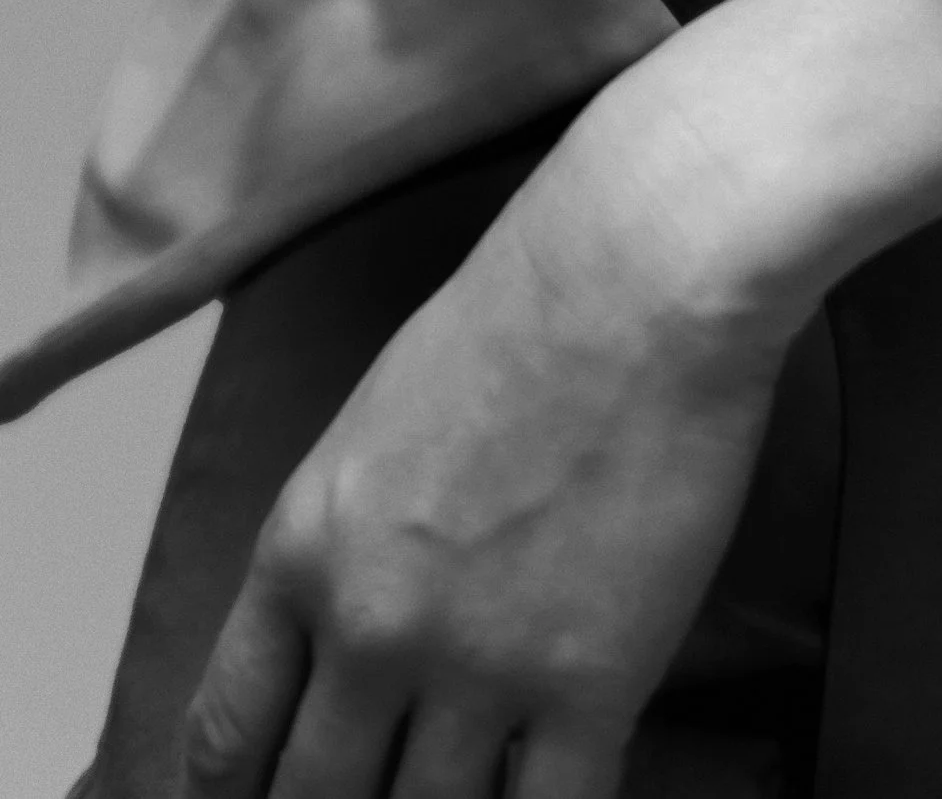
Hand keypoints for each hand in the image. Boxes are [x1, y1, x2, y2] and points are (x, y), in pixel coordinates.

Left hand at [176, 98, 789, 798]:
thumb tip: (355, 629)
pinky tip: (556, 785)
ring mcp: (479, 667)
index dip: (240, 796)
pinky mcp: (592, 683)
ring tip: (472, 787)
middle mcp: (369, 629)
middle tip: (380, 793)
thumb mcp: (377, 421)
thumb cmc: (523, 308)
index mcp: (302, 551)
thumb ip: (350, 541)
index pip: (226, 735)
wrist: (640, 271)